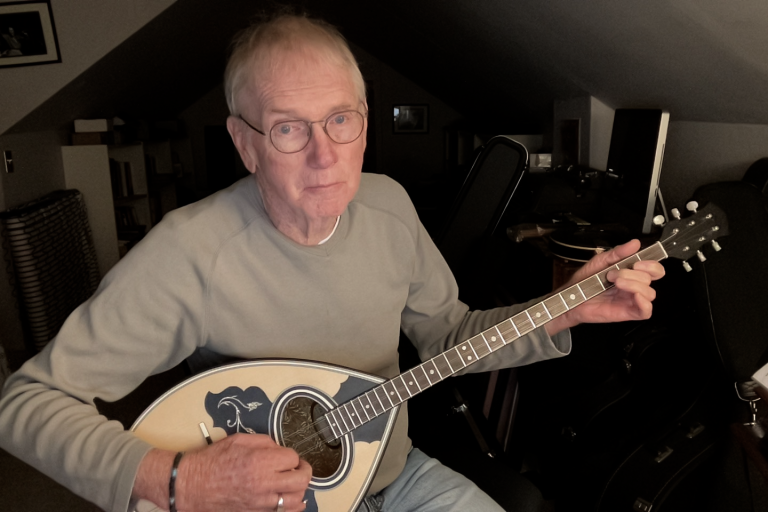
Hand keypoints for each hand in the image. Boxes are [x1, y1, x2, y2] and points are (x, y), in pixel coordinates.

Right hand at [134, 434, 311, 511]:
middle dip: (303, 471)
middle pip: (301, 479)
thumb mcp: (239, 440)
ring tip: (293, 483)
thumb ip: (265, 442)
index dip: (291, 456)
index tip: (285, 456)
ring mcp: (261, 503)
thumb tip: (281, 449)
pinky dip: (292, 506)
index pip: (293, 458)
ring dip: (299, 489)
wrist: (192, 485)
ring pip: (297, 500)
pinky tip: (289, 499)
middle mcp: (264, 484)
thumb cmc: (213, 461)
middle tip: (298, 467)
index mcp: (260, 462)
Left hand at [546, 239, 664, 334]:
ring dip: (634, 284)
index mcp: (631, 273)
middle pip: (650, 279)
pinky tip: (633, 296)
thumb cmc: (584, 281)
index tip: (637, 263)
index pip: (654, 269)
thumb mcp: (600, 261)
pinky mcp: (627, 312)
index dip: (651, 265)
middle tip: (615, 273)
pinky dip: (644, 303)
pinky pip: (646, 311)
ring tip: (615, 282)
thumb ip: (617, 252)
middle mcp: (633, 286)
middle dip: (634, 273)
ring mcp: (631, 300)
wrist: (572, 297)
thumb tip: (634, 243)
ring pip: (650, 293)